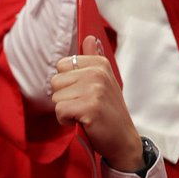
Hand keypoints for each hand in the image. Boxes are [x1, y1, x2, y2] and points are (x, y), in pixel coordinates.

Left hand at [51, 35, 142, 171]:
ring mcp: (94, 90)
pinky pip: (59, 111)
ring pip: (56, 97)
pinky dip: (66, 120)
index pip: (61, 65)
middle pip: (55, 81)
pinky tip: (82, 122)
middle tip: (84, 106)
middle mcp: (98, 73)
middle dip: (65, 97)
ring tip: (84, 114)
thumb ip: (93, 59)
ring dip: (66, 110)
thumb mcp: (104, 81)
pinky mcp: (89, 107)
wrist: (123, 140)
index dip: (67, 83)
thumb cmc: (108, 111)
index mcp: (99, 63)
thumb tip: (88, 37)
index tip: (83, 92)